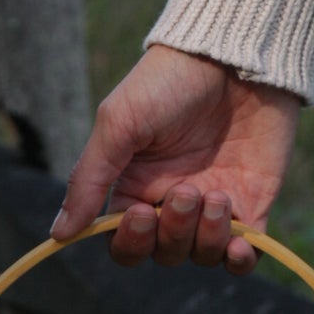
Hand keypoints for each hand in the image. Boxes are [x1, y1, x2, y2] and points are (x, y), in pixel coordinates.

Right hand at [50, 44, 300, 273]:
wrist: (234, 54)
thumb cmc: (169, 81)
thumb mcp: (118, 123)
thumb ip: (88, 180)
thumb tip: (59, 234)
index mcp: (135, 185)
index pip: (124, 243)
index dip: (131, 242)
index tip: (141, 213)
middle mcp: (172, 199)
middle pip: (164, 253)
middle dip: (172, 231)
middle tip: (187, 189)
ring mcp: (214, 203)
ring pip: (201, 255)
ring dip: (206, 237)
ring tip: (216, 196)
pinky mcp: (253, 201)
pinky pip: (244, 256)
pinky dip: (239, 259)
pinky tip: (239, 242)